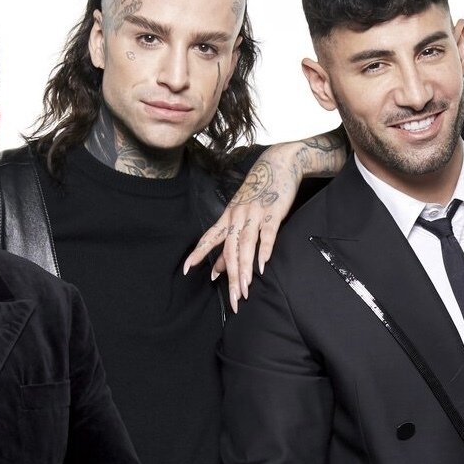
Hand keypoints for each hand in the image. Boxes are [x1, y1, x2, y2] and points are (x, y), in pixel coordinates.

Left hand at [183, 153, 295, 309]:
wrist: (277, 165)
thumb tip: (218, 269)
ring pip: (246, 245)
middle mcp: (237, 217)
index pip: (209, 238)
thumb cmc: (258, 192)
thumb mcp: (240, 215)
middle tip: (234, 299)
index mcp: (228, 218)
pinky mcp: (273, 213)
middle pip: (230, 250)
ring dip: (245, 268)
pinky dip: (265, 250)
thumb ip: (230, 244)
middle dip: (231, 277)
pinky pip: (267, 234)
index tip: (186, 269)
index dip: (198, 254)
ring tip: (245, 289)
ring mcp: (254, 214)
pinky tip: (263, 266)